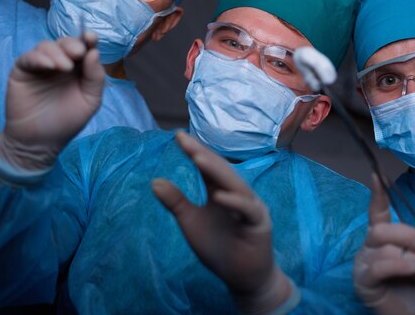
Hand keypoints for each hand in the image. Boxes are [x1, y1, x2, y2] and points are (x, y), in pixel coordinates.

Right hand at [0, 32, 104, 170]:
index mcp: (78, 69)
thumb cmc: (66, 121)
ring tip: (64, 67)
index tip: (92, 38)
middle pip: (65, 43)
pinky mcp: (22, 71)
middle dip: (73, 44)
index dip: (88, 40)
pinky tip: (48, 66)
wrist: (40, 142)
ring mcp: (40, 66)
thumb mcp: (90, 101)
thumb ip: (95, 77)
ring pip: (47, 46)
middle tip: (78, 53)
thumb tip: (94, 52)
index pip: (84, 48)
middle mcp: (60, 63)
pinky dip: (39, 58)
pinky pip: (29, 58)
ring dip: (57, 52)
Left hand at [152, 132, 294, 314]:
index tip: (178, 136)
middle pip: (219, 170)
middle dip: (202, 154)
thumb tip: (154, 181)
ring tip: (197, 158)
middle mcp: (237, 193)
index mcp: (220, 191)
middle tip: (184, 140)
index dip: (194, 151)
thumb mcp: (191, 222)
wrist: (241, 277)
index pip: (206, 167)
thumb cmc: (219, 247)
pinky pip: (247, 209)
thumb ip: (176, 202)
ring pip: (234, 184)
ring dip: (216, 171)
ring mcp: (250, 206)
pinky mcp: (259, 223)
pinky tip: (218, 196)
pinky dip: (234, 201)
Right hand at [353, 174, 414, 314]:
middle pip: (383, 228)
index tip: (377, 175)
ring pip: (384, 246)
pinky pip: (380, 265)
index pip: (378, 211)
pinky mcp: (362, 280)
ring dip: (412, 258)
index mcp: (384, 236)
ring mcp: (363, 263)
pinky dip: (402, 266)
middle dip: (410, 236)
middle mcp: (369, 246)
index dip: (377, 194)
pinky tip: (414, 272)